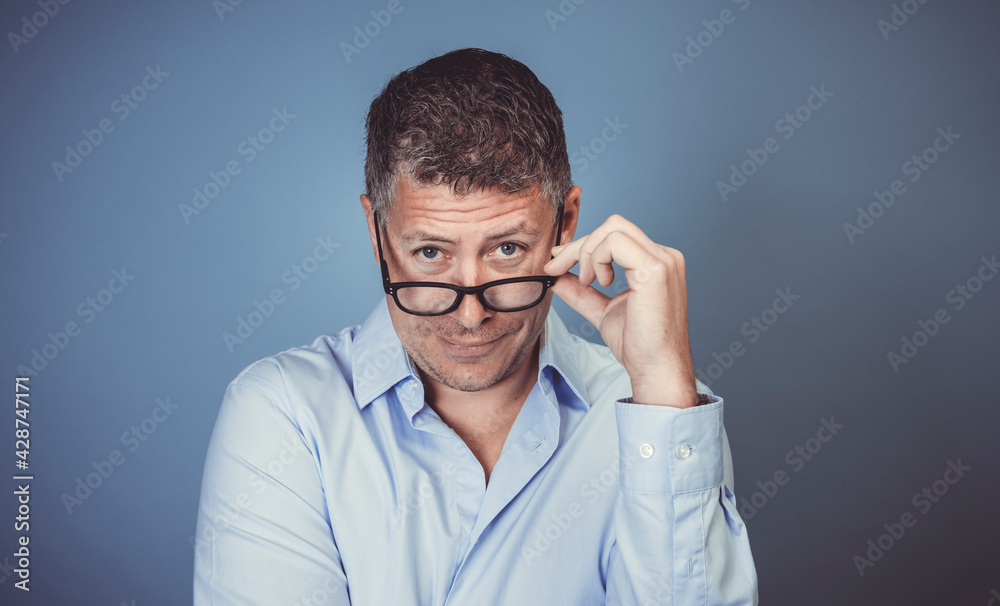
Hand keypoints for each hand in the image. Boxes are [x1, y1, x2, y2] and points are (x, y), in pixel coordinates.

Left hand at [543, 214, 697, 407]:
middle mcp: (664, 256)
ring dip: (587, 253)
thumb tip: (557, 277)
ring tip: (588, 282)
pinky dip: (597, 259)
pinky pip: (616, 243)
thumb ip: (582, 292)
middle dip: (579, 245)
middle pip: (613, 225)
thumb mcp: (602, 310)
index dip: (583, 245)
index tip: (558, 262)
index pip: (616, 235)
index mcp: (657, 263)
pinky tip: (599, 283)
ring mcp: (663, 261)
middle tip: (558, 268)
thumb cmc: (639, 346)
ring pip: (613, 228)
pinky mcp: (656, 270)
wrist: (656, 370)